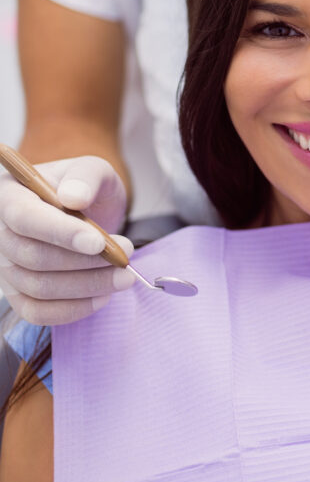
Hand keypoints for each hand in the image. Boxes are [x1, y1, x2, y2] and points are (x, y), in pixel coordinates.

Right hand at [0, 156, 134, 324]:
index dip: (60, 233)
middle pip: (32, 257)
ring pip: (38, 287)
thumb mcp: (95, 170)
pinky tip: (103, 297)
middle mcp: (0, 233)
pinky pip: (37, 312)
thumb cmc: (86, 188)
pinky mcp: (19, 293)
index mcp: (10, 195)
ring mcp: (6, 266)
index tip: (98, 243)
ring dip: (86, 287)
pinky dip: (72, 309)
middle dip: (84, 263)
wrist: (89, 212)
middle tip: (125, 258)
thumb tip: (73, 196)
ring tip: (124, 277)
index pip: (25, 217)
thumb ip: (86, 176)